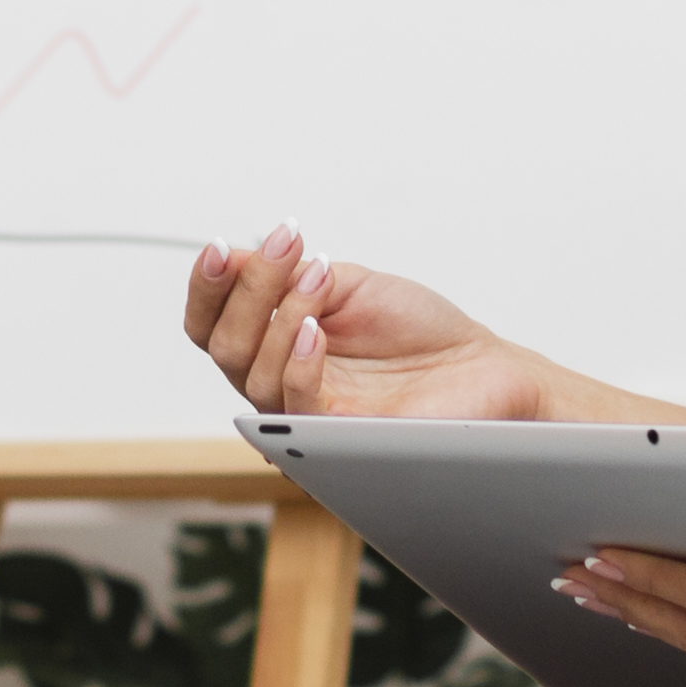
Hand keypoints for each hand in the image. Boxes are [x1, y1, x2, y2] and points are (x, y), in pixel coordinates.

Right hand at [176, 227, 531, 417]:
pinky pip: (295, 407)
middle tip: (288, 246)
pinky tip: (317, 328)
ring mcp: (307, 416)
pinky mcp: (337, 439)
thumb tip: (234, 255)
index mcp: (276, 346)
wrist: (480, 364)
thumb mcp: (347, 283)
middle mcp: (281, 385)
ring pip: (252, 375)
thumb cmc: (419, 331)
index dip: (205, 289)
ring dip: (282, 312)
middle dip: (248, 287)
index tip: (221, 247)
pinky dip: (298, 362)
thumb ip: (289, 274)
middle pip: (223, 346)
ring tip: (320, 274)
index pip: (211, 326)